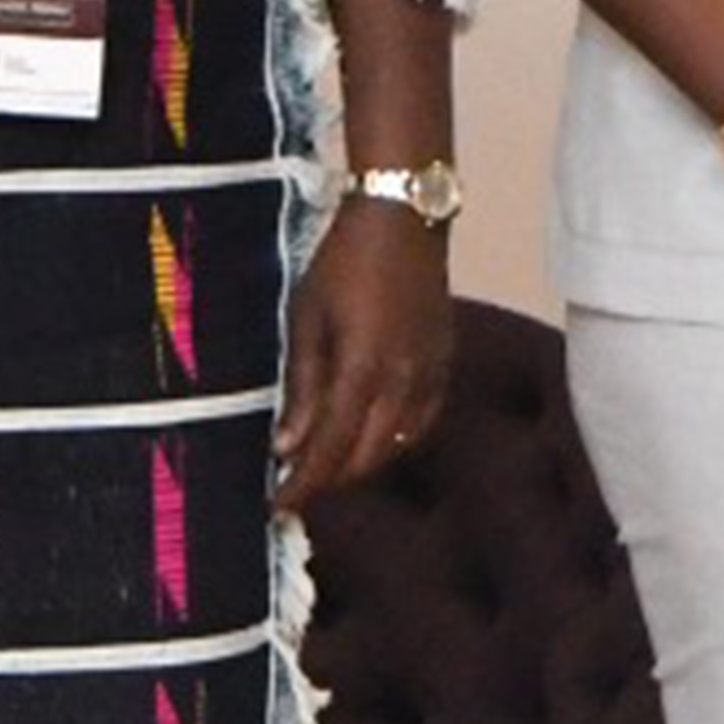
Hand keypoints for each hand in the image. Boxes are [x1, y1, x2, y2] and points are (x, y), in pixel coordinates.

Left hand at [274, 199, 457, 512]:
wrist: (404, 216)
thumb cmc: (344, 261)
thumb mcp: (306, 318)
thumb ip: (303, 387)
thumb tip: (286, 446)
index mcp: (363, 369)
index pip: (331, 449)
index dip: (303, 485)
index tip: (278, 507)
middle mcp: (403, 381)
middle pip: (367, 457)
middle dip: (329, 480)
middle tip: (296, 486)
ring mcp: (430, 374)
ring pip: (397, 445)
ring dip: (361, 463)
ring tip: (328, 463)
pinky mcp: (445, 363)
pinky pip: (422, 422)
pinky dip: (395, 440)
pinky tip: (373, 435)